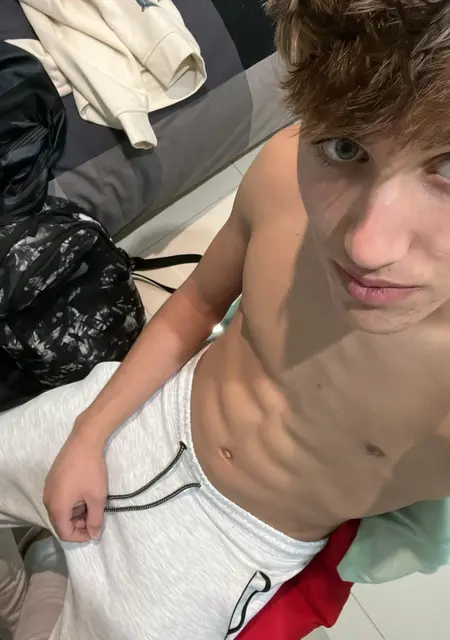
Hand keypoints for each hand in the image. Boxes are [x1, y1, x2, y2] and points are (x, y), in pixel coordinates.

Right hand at [43, 426, 107, 542]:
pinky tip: (84, 492)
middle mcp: (48, 500)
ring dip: (76, 513)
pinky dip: (72, 502)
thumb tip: (94, 536)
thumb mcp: (97, 497)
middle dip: (79, 524)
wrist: (84, 441)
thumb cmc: (90, 470)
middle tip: (95, 516)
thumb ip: (95, 520)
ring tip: (92, 502)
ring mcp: (48, 488)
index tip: (96, 529)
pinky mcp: (52, 479)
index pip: (65, 533)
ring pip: (61, 510)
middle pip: (61, 523)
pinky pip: (60, 498)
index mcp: (56, 508)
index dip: (81, 536)